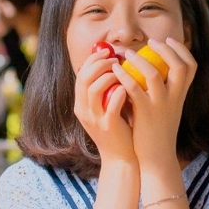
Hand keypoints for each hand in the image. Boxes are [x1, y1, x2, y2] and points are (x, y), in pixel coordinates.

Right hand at [73, 47, 135, 165]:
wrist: (121, 157)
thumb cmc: (118, 128)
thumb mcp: (106, 107)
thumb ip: (106, 88)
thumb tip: (114, 62)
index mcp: (82, 104)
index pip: (81, 74)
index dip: (92, 60)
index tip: (107, 51)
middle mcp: (84, 110)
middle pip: (84, 78)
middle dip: (99, 64)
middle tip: (115, 58)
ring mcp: (94, 119)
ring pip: (93, 89)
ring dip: (108, 75)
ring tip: (121, 70)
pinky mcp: (107, 127)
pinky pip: (111, 106)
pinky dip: (118, 93)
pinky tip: (127, 87)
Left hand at [117, 37, 196, 170]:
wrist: (156, 157)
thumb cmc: (157, 131)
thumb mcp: (167, 108)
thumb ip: (164, 89)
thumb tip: (151, 67)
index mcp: (181, 95)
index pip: (191, 66)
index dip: (181, 50)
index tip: (167, 40)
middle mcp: (174, 98)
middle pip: (179, 66)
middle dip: (165, 50)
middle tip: (150, 42)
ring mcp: (160, 106)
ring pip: (154, 75)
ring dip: (139, 60)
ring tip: (127, 54)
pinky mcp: (145, 114)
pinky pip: (133, 89)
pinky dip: (124, 76)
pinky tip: (115, 70)